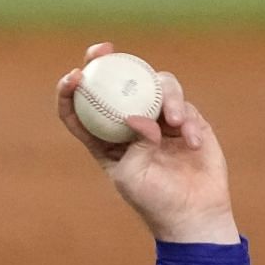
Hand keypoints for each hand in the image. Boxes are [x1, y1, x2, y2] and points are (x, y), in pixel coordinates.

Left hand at [56, 41, 240, 244]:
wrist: (194, 214)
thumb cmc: (154, 201)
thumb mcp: (131, 176)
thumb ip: (133, 144)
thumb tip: (138, 115)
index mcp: (105, 140)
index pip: (80, 111)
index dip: (71, 91)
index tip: (74, 76)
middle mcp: (131, 125)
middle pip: (116, 84)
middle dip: (107, 61)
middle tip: (105, 50)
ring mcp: (159, 120)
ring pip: (155, 86)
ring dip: (164, 96)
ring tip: (173, 120)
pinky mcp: (186, 121)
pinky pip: (184, 106)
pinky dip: (187, 121)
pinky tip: (192, 142)